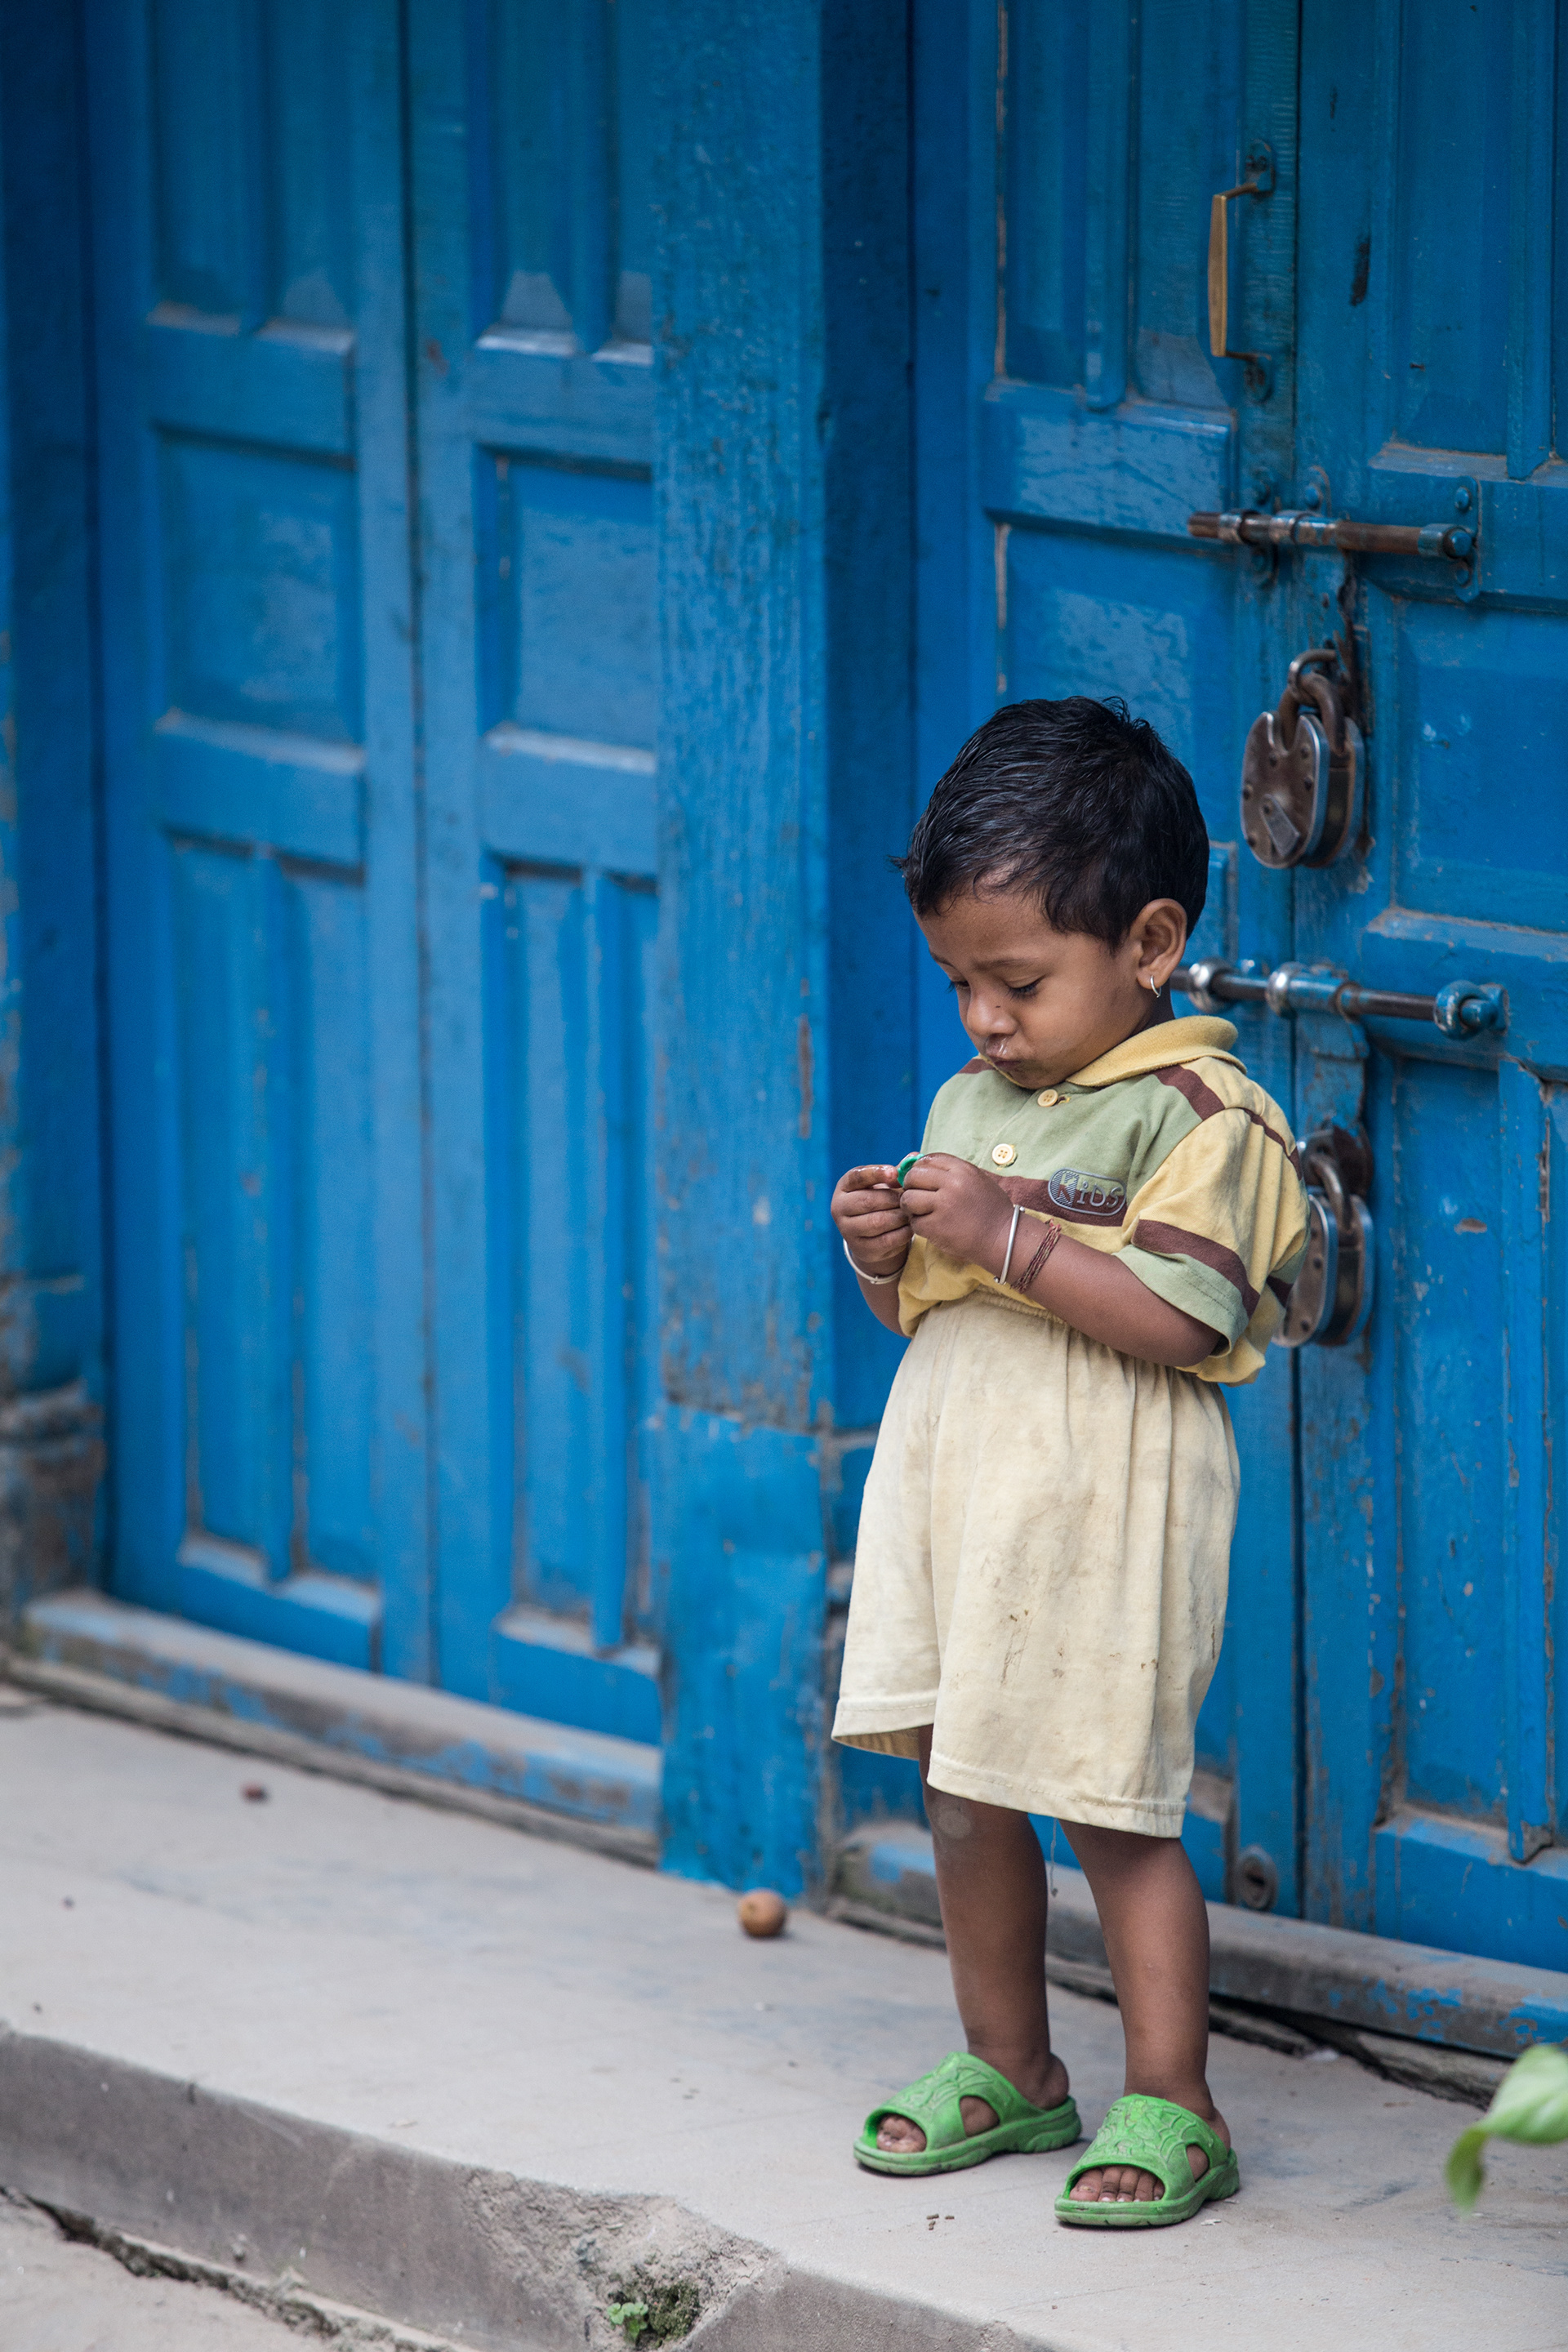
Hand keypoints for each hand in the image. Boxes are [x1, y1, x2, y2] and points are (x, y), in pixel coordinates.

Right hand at [832, 1164, 910, 1277]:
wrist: (871, 1237)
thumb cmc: (879, 1202)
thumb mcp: (883, 1186)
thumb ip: (896, 1172)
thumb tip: (914, 1156)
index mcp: (844, 1187)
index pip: (856, 1177)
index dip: (876, 1173)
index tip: (894, 1173)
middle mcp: (839, 1208)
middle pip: (869, 1201)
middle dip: (893, 1199)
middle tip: (911, 1198)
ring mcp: (847, 1230)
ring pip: (878, 1222)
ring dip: (900, 1216)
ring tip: (911, 1212)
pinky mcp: (861, 1248)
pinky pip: (886, 1240)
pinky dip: (902, 1233)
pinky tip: (910, 1227)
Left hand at [900, 1153, 1013, 1269]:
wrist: (1003, 1238)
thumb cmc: (990, 1209)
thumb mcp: (976, 1180)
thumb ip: (950, 1171)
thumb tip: (915, 1158)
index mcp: (963, 1170)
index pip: (928, 1159)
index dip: (919, 1169)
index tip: (921, 1180)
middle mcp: (953, 1183)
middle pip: (913, 1176)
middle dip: (911, 1187)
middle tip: (919, 1198)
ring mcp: (944, 1205)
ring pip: (908, 1198)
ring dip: (911, 1207)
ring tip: (923, 1213)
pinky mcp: (937, 1226)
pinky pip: (914, 1221)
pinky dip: (919, 1226)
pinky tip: (932, 1227)